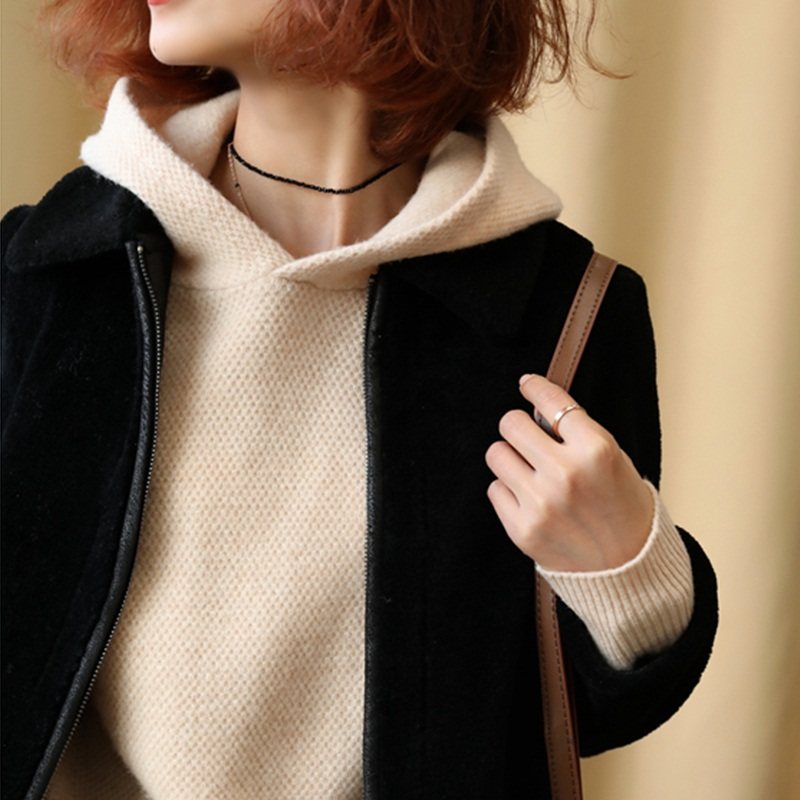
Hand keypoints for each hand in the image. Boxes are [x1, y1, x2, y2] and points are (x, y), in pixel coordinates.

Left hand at [485, 374, 653, 571]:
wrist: (630, 570)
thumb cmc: (624, 509)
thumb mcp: (615, 460)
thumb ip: (577, 434)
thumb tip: (537, 409)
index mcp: (596, 450)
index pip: (551, 402)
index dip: (534, 388)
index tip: (526, 384)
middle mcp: (566, 473)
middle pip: (511, 423)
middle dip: (519, 426)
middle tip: (528, 438)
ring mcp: (541, 502)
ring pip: (496, 454)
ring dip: (510, 458)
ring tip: (530, 471)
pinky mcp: (522, 529)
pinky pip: (495, 489)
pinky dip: (509, 491)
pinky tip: (531, 500)